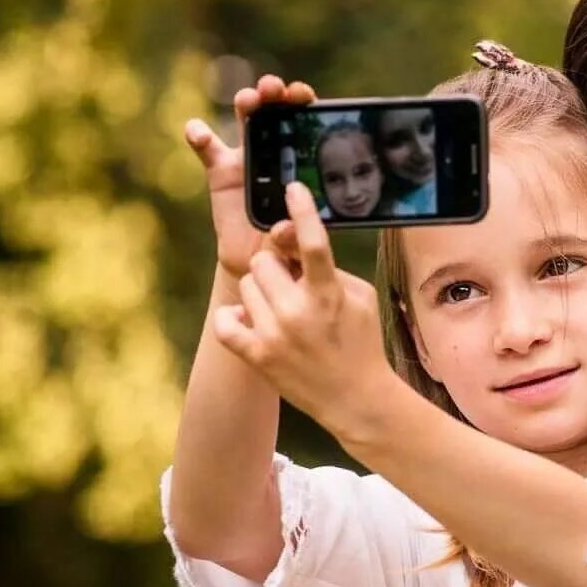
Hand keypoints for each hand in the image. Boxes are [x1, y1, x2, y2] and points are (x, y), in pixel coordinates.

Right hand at [185, 74, 315, 282]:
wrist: (257, 259)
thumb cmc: (287, 243)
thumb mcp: (296, 238)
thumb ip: (293, 232)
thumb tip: (284, 228)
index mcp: (303, 158)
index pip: (306, 121)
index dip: (303, 103)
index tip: (301, 94)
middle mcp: (276, 150)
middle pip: (275, 112)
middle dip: (275, 94)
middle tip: (274, 87)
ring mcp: (247, 157)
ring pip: (246, 121)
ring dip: (247, 104)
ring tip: (248, 99)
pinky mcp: (220, 170)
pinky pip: (208, 149)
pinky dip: (200, 136)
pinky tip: (197, 130)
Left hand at [212, 181, 398, 440]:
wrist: (356, 398)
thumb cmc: (361, 342)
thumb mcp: (360, 298)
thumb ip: (330, 269)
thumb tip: (296, 246)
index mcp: (328, 294)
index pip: (312, 243)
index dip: (302, 211)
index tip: (294, 188)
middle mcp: (297, 312)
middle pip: (263, 261)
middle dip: (276, 267)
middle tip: (291, 283)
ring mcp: (273, 335)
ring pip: (245, 286)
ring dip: (260, 291)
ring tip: (280, 310)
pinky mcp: (257, 356)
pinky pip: (224, 321)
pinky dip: (233, 316)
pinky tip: (250, 320)